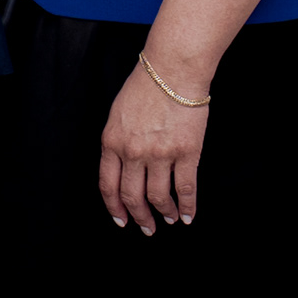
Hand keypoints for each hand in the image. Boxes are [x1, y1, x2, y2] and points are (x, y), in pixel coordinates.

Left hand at [99, 55, 208, 233]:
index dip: (115, 208)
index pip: (108, 185)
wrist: (173, 70)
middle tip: (147, 227)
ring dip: (165, 213)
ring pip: (159, 197)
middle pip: (132, 196)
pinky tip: (189, 214)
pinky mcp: (186, 153)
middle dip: (139, 217)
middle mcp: (133, 152)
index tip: (121, 220)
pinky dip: (188, 205)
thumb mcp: (117, 115)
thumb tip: (122, 167)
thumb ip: (117, 142)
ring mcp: (160, 154)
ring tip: (170, 219)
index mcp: (112, 142)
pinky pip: (186, 187)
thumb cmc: (145, 86)